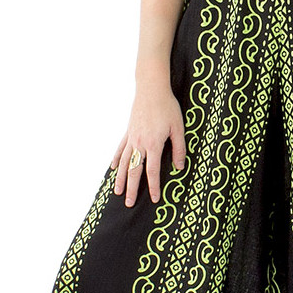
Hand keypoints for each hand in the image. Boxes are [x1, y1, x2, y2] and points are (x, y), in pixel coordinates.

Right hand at [111, 85, 186, 206]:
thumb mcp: (178, 128)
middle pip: (134, 171)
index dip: (153, 187)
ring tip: (117, 192)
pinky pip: (120, 149)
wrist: (151, 89)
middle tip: (129, 204)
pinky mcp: (128, 131)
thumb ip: (179, 149)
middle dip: (132, 189)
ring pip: (124, 162)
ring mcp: (131, 138)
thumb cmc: (167, 107)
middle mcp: (139, 143)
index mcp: (153, 144)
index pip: (152, 171)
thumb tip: (180, 167)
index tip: (154, 199)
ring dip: (120, 178)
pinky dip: (116, 159)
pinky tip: (112, 168)